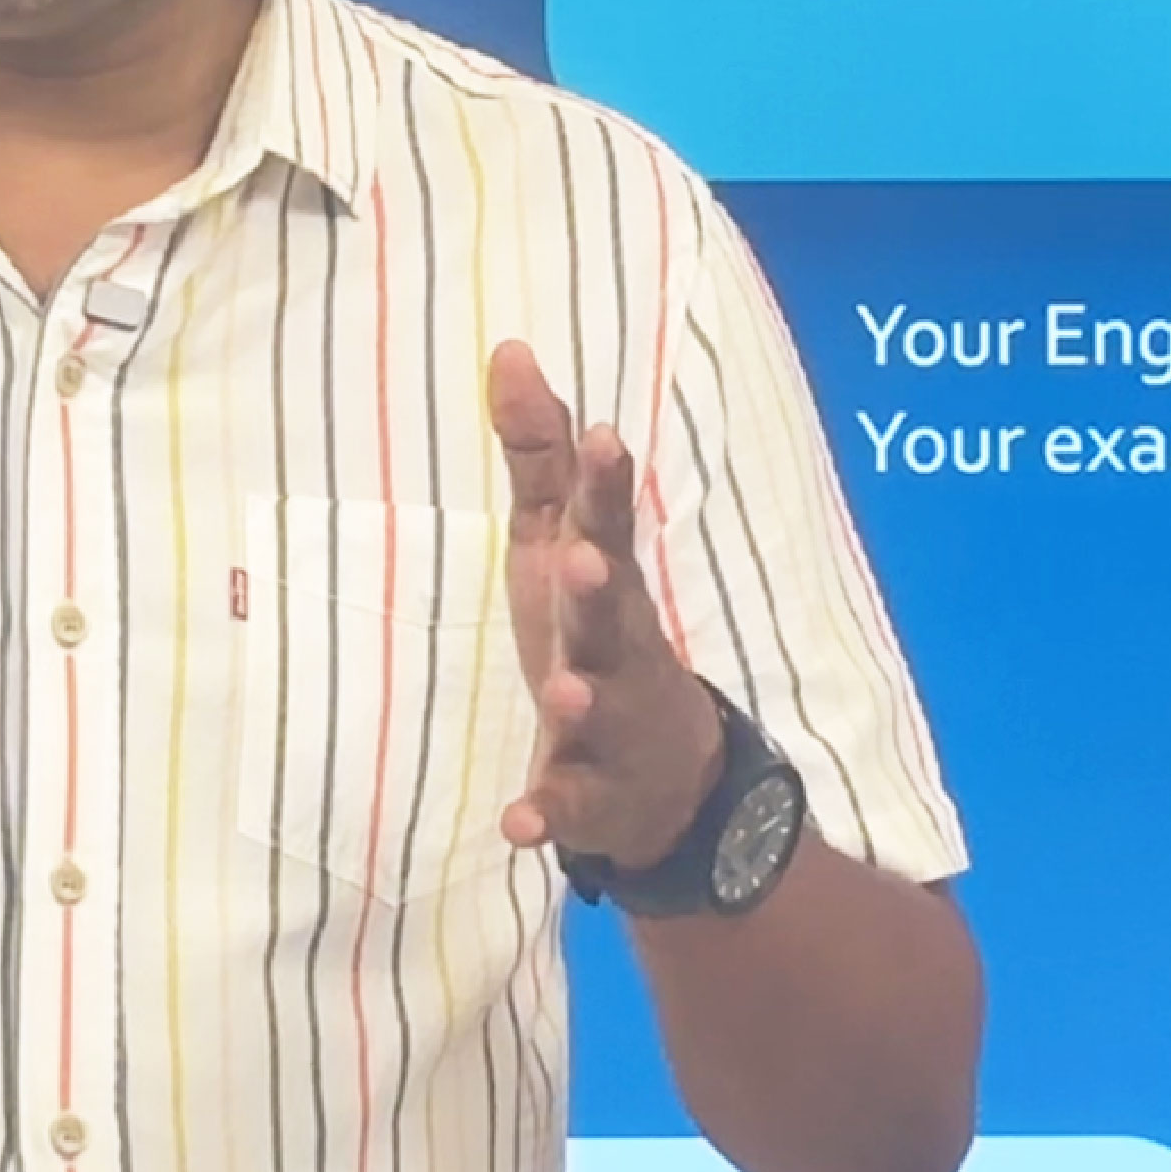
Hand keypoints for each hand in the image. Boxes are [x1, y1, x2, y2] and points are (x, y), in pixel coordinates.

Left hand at [487, 341, 719, 865]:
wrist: (662, 777)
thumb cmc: (594, 633)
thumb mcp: (561, 542)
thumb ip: (540, 456)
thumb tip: (508, 348)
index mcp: (608, 584)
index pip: (609, 526)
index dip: (606, 486)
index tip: (606, 437)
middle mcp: (619, 649)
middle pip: (612, 616)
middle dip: (601, 590)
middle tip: (583, 560)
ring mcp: (612, 725)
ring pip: (601, 709)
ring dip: (583, 699)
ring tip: (562, 689)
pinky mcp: (593, 795)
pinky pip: (571, 806)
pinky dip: (549, 814)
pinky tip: (520, 823)